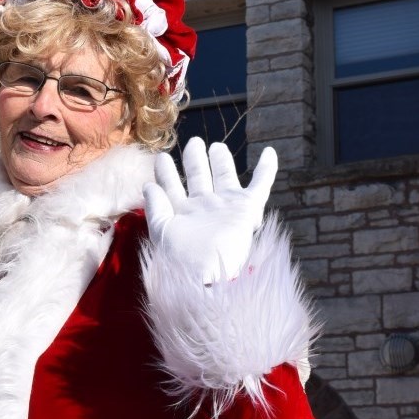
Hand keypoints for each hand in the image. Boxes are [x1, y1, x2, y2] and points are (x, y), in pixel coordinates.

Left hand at [142, 138, 277, 284]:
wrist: (209, 276)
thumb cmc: (181, 258)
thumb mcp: (161, 231)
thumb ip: (156, 206)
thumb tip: (148, 185)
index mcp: (182, 212)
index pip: (172, 186)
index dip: (166, 172)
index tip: (161, 157)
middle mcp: (204, 207)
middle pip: (200, 177)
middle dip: (195, 160)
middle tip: (194, 142)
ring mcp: (226, 206)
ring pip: (225, 176)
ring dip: (221, 161)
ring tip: (215, 146)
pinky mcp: (247, 209)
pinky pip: (260, 185)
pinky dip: (267, 170)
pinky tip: (269, 152)